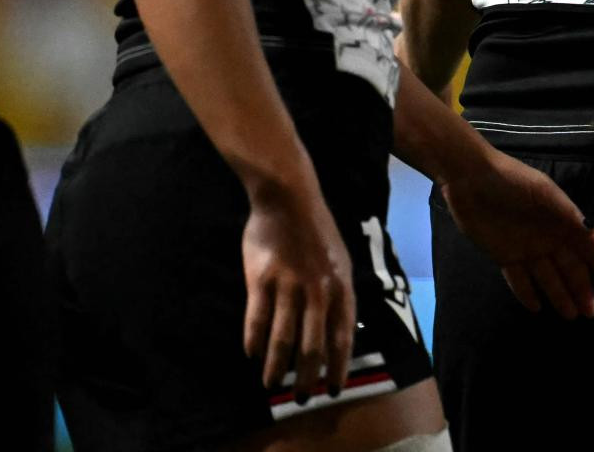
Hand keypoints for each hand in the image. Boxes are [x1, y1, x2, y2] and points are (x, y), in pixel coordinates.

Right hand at [241, 179, 356, 402]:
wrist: (290, 198)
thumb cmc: (316, 232)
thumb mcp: (340, 261)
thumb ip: (339, 294)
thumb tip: (340, 331)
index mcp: (342, 285)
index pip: (343, 335)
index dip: (339, 365)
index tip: (334, 389)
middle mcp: (318, 288)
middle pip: (313, 344)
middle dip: (307, 376)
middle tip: (301, 396)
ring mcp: (289, 283)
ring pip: (283, 337)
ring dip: (277, 366)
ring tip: (272, 384)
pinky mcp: (261, 278)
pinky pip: (257, 318)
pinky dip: (253, 341)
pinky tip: (251, 355)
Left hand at [440, 149, 593, 317]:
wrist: (470, 179)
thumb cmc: (511, 181)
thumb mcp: (543, 193)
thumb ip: (567, 213)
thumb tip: (591, 231)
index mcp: (562, 219)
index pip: (589, 246)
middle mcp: (549, 236)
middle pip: (570, 267)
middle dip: (582, 288)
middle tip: (590, 312)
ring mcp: (527, 248)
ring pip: (548, 277)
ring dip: (560, 296)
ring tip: (571, 315)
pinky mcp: (504, 255)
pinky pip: (519, 279)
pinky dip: (527, 293)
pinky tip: (536, 307)